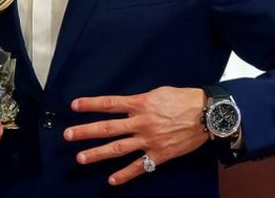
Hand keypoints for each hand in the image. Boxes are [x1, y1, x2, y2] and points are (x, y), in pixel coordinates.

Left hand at [64, 86, 207, 185]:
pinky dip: (124, 175)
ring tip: (80, 158)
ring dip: (98, 154)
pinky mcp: (159, 154)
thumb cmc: (184, 99)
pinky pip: (139, 166)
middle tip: (67, 135)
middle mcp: (141, 123)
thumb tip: (126, 104)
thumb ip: (140, 100)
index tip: (73, 106)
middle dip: (86, 132)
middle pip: (107, 128)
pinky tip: (111, 181)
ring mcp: (149, 140)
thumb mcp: (158, 92)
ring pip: (118, 148)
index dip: (90, 105)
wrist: (207, 115)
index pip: (109, 104)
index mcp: (140, 104)